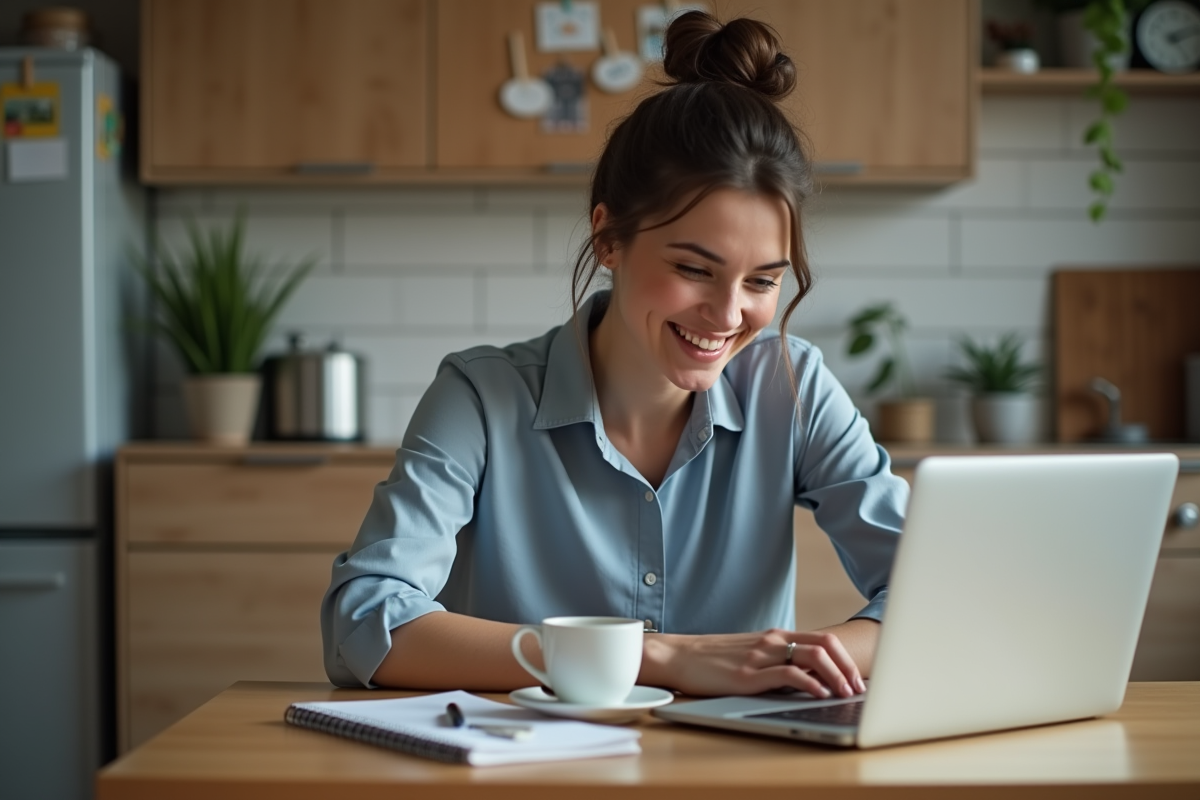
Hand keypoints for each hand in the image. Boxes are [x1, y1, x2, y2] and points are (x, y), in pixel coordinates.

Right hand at [644, 628, 866, 697]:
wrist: (679, 656)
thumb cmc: (713, 660)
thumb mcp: (751, 655)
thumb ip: (777, 662)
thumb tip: (807, 681)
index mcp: (776, 637)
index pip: (823, 641)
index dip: (846, 659)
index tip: (857, 680)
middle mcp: (773, 642)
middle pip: (826, 646)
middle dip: (849, 669)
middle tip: (858, 690)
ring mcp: (761, 656)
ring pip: (813, 658)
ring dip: (837, 677)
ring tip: (845, 694)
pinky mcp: (748, 675)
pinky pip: (789, 675)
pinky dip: (811, 685)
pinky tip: (819, 696)